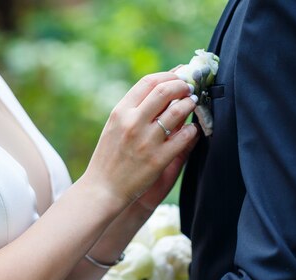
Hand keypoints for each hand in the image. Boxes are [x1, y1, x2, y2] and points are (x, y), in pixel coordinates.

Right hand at [83, 72, 198, 207]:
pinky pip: (184, 137)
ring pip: (178, 112)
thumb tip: (159, 88)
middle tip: (190, 88)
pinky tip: (191, 129)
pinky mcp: (158, 159)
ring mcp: (146, 141)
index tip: (178, 76)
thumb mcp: (115, 126)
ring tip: (192, 104)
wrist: (103, 188)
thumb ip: (135, 109)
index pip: (148, 82)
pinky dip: (191, 129)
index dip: (168, 75)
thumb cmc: (110, 157)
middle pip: (165, 91)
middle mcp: (132, 123)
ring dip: (190, 104)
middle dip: (182, 85)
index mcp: (120, 112)